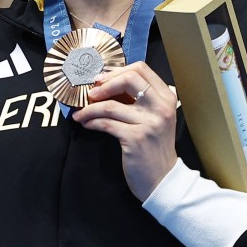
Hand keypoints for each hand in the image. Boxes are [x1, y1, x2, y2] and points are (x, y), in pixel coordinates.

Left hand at [74, 61, 177, 200]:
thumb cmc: (152, 145)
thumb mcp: (152, 117)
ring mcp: (150, 123)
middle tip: (90, 94)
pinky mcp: (136, 138)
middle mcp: (161, 107)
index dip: (116, 71)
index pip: (141, 69)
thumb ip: (137, 99)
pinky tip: (85, 123)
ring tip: (80, 113)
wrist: (162, 178)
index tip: (101, 81)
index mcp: (166, 98)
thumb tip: (103, 82)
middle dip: (103, 84)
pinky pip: (105, 123)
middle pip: (129, 78)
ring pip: (110, 104)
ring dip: (89, 108)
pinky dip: (90, 121)